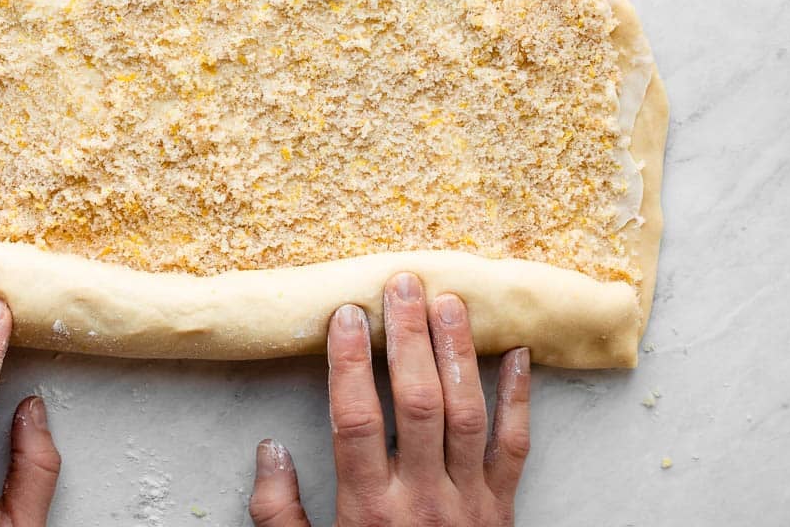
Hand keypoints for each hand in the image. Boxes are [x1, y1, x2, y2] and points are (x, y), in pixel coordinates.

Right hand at [249, 273, 530, 525]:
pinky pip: (516, 445)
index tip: (346, 314)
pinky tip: (518, 353)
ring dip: (458, 352)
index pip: (356, 420)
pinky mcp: (504, 509)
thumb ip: (280, 515)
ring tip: (450, 302)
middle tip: (403, 284)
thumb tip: (269, 451)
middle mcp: (423, 500)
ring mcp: (470, 502)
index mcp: (370, 511)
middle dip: (409, 338)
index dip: (349, 363)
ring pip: (468, 413)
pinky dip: (520, 397)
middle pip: (418, 402)